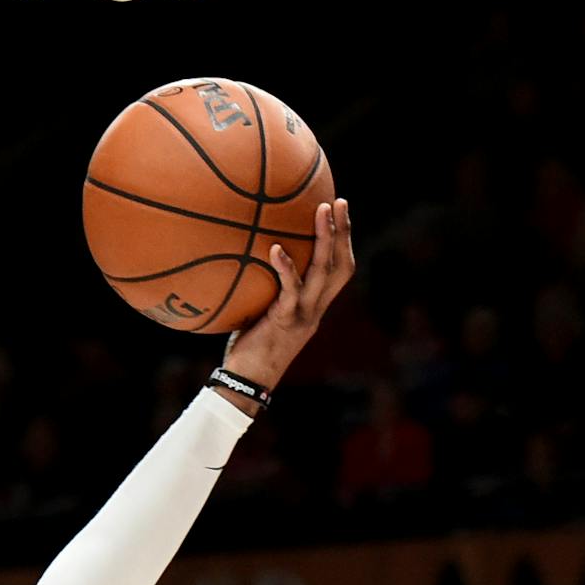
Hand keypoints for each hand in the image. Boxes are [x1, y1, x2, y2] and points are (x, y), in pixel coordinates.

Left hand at [222, 198, 355, 390]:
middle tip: (339, 201)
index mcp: (314, 307)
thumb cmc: (247, 349)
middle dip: (344, 232)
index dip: (343, 242)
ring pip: (324, 272)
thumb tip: (241, 261)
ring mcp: (304, 315)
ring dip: (326, 239)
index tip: (338, 212)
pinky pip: (290, 291)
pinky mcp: (285, 322)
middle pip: (341, 265)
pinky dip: (286, 269)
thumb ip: (263, 292)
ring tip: (321, 210)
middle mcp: (316, 309)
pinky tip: (276, 249)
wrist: (247, 382)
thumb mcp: (260, 315)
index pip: (338, 271)